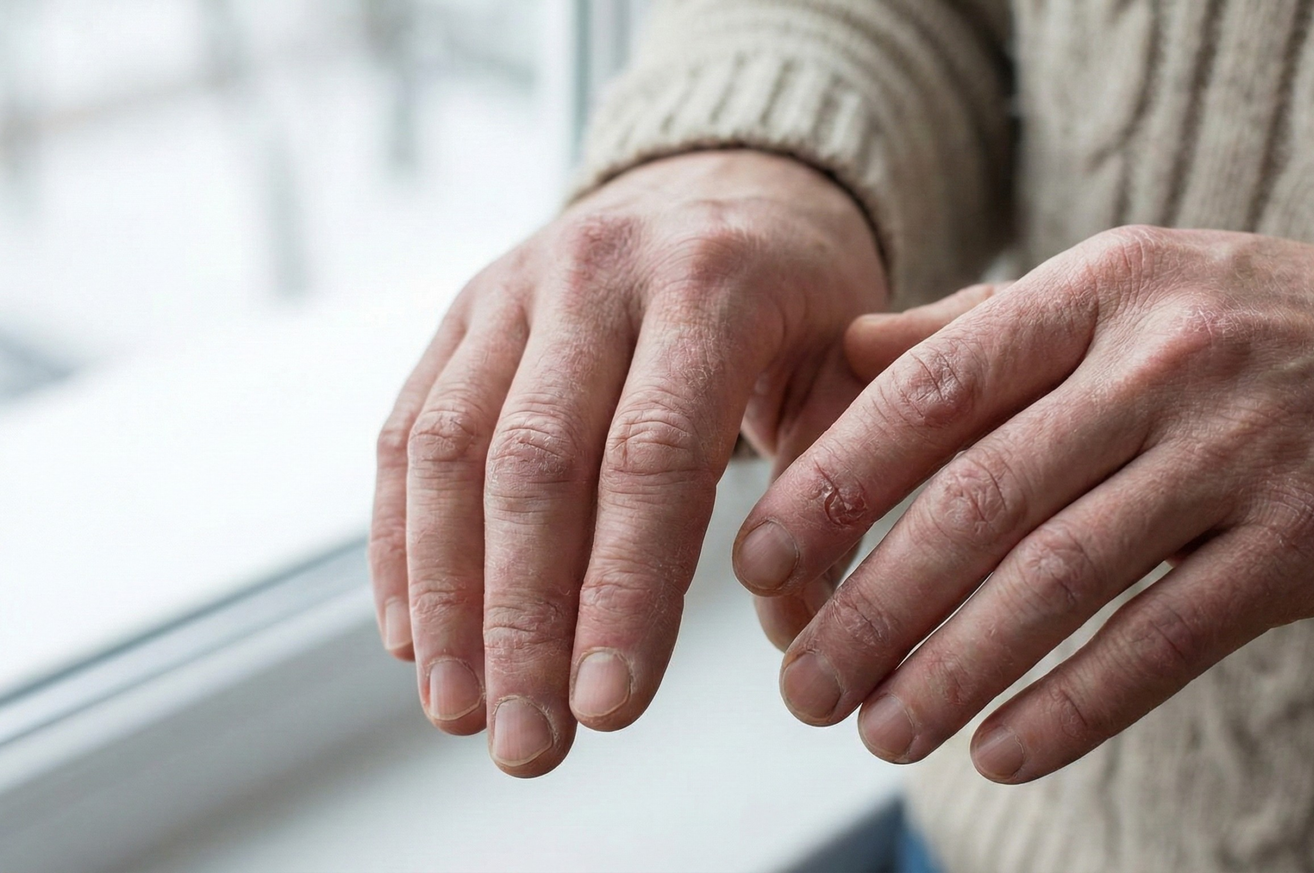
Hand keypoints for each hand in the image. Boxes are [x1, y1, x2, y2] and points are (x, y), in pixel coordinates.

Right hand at [369, 150, 887, 775]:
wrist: (724, 177)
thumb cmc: (799, 293)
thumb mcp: (849, 370)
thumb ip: (832, 492)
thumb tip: (795, 632)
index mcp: (711, 282)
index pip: (653, 453)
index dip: (624, 588)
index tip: (610, 705)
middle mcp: (597, 272)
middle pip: (535, 463)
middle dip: (523, 619)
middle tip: (526, 742)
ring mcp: (514, 286)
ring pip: (449, 450)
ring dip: (446, 597)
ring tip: (459, 711)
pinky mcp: (462, 312)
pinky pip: (409, 431)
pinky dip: (403, 542)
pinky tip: (412, 636)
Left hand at [732, 226, 1313, 782]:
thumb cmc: (1244, 330)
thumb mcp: (1118, 289)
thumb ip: (980, 328)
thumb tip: (842, 359)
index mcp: (1097, 286)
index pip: (932, 391)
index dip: (834, 484)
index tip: (761, 561)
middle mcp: (1163, 357)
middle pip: (982, 499)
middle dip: (873, 605)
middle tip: (802, 688)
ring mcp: (1239, 448)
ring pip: (1061, 577)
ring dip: (953, 670)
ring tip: (879, 732)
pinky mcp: (1303, 540)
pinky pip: (1166, 639)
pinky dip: (1075, 705)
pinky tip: (1001, 752)